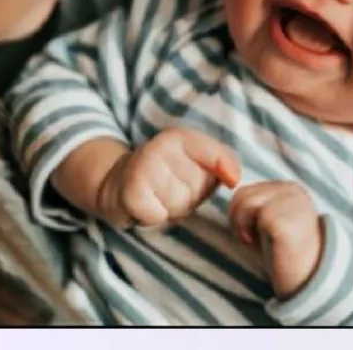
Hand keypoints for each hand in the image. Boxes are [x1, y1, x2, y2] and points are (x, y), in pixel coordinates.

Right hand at [99, 127, 240, 228]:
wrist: (118, 184)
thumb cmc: (166, 173)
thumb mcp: (195, 159)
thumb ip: (222, 161)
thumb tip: (234, 178)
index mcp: (178, 136)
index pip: (213, 152)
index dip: (224, 167)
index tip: (230, 180)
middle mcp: (157, 147)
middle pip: (198, 185)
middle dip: (193, 194)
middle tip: (174, 188)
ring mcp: (141, 169)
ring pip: (180, 203)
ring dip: (174, 208)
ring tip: (161, 197)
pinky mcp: (130, 194)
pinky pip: (160, 216)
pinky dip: (157, 217)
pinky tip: (148, 206)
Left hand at [229, 181, 322, 298]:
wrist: (310, 278)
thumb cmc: (287, 253)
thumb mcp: (273, 220)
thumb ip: (259, 204)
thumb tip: (231, 195)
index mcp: (289, 189)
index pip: (247, 189)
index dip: (241, 214)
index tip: (255, 233)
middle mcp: (291, 190)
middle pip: (241, 194)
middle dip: (238, 219)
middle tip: (252, 240)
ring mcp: (289, 202)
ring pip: (243, 202)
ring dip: (241, 226)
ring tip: (256, 243)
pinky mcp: (282, 218)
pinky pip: (249, 216)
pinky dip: (248, 234)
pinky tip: (262, 246)